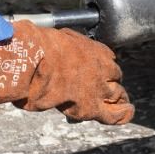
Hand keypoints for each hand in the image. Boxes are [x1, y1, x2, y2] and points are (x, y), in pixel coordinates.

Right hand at [0, 20, 133, 124]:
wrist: (35, 63)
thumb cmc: (34, 49)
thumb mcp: (44, 38)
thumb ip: (46, 43)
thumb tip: (26, 40)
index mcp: (90, 48)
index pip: (106, 56)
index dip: (101, 64)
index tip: (93, 67)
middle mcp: (100, 66)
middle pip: (113, 74)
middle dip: (108, 79)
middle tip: (98, 84)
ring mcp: (99, 86)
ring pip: (117, 92)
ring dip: (116, 96)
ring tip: (119, 100)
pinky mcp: (92, 106)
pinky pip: (115, 114)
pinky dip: (122, 114)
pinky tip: (128, 113)